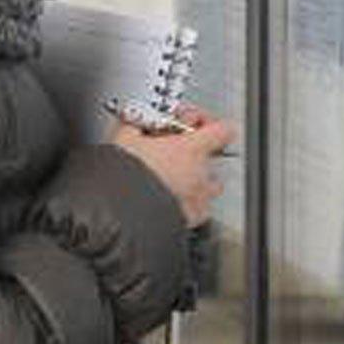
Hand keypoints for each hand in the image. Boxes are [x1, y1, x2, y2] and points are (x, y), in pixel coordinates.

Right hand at [110, 114, 236, 227]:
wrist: (121, 211)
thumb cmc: (126, 174)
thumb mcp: (126, 138)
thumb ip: (136, 126)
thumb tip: (133, 123)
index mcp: (191, 149)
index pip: (222, 130)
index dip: (210, 125)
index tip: (193, 125)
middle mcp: (201, 174)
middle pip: (213, 160)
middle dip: (195, 156)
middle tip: (173, 155)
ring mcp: (198, 199)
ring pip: (210, 189)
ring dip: (196, 183)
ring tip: (175, 181)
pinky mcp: (189, 220)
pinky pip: (198, 212)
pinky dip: (188, 207)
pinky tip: (171, 203)